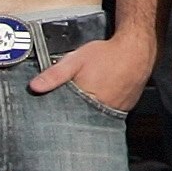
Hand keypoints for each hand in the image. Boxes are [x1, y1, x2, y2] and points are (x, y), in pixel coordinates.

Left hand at [32, 25, 150, 109]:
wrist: (137, 49)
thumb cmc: (108, 54)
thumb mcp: (76, 60)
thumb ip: (55, 74)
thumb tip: (34, 86)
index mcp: (87, 103)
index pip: (67, 119)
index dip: (58, 118)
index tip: (49, 121)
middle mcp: (102, 112)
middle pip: (80, 120)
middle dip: (71, 116)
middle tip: (68, 109)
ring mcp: (114, 112)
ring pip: (94, 118)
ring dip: (87, 113)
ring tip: (84, 103)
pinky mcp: (124, 109)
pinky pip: (107, 113)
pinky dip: (101, 109)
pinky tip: (98, 98)